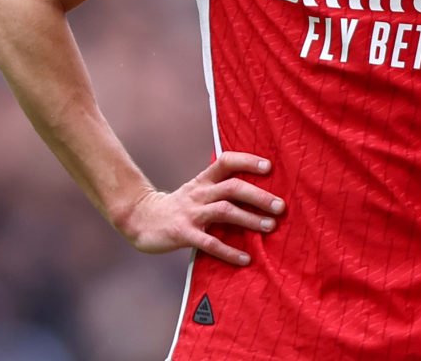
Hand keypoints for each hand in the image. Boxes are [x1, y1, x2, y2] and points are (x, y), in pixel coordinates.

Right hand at [115, 152, 283, 266]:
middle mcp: (199, 193)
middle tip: (280, 207)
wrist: (140, 219)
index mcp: (203, 180)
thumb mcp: (197, 190)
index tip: (269, 166)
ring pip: (225, 211)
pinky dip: (229, 251)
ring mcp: (191, 213)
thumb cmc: (178, 206)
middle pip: (232, 188)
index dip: (247, 161)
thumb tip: (257, 191)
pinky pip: (210, 243)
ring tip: (270, 226)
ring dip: (250, 219)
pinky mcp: (183, 234)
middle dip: (259, 196)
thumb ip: (220, 188)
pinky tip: (245, 258)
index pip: (226, 162)